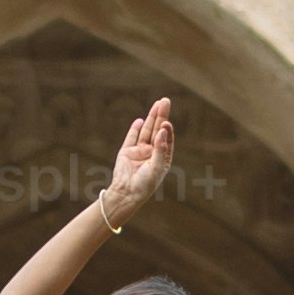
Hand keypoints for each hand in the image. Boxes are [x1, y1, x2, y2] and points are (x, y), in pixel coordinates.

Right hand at [102, 102, 173, 217]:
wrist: (126, 193)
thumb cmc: (145, 184)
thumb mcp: (157, 167)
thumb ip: (160, 148)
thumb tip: (163, 129)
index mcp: (162, 158)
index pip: (167, 139)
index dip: (167, 129)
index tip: (166, 122)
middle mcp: (152, 153)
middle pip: (158, 130)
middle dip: (161, 116)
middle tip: (165, 101)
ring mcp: (139, 151)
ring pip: (146, 131)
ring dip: (151, 118)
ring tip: (157, 104)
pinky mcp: (126, 152)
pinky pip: (131, 138)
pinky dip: (135, 129)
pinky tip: (140, 120)